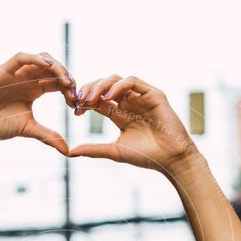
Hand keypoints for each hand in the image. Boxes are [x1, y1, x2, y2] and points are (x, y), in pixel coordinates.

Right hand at [0, 51, 76, 154]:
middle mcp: (26, 78)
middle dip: (66, 77)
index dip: (70, 89)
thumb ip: (48, 136)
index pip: (57, 82)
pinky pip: (20, 58)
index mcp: (34, 89)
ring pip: (40, 59)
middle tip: (74, 90)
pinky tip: (47, 65)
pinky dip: (34, 58)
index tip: (77, 103)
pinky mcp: (3, 71)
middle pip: (53, 68)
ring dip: (55, 67)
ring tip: (65, 80)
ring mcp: (15, 73)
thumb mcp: (28, 129)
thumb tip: (68, 151)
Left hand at [68, 74, 196, 175]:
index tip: (74, 109)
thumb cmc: (146, 157)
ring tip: (91, 98)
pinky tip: (109, 97)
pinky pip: (132, 81)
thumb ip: (93, 149)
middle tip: (79, 100)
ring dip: (101, 86)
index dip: (85, 102)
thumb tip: (70, 152)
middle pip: (104, 87)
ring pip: (116, 80)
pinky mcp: (153, 94)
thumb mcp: (114, 151)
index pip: (98, 101)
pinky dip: (119, 86)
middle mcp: (130, 103)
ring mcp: (141, 97)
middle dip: (90, 90)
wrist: (170, 159)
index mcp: (120, 115)